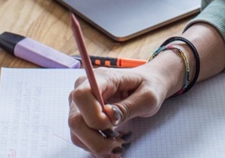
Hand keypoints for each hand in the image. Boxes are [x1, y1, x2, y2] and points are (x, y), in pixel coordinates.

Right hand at [68, 54, 182, 155]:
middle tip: (120, 143)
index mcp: (101, 77)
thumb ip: (128, 107)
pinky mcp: (82, 115)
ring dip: (97, 145)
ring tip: (120, 145)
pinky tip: (113, 146)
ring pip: (76, 133)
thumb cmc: (149, 86)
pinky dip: (95, 146)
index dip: (95, 117)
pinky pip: (81, 137)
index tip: (115, 125)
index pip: (82, 96)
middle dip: (97, 139)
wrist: (147, 84)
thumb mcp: (147, 97)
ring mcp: (80, 103)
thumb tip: (108, 117)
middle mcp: (84, 88)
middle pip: (75, 120)